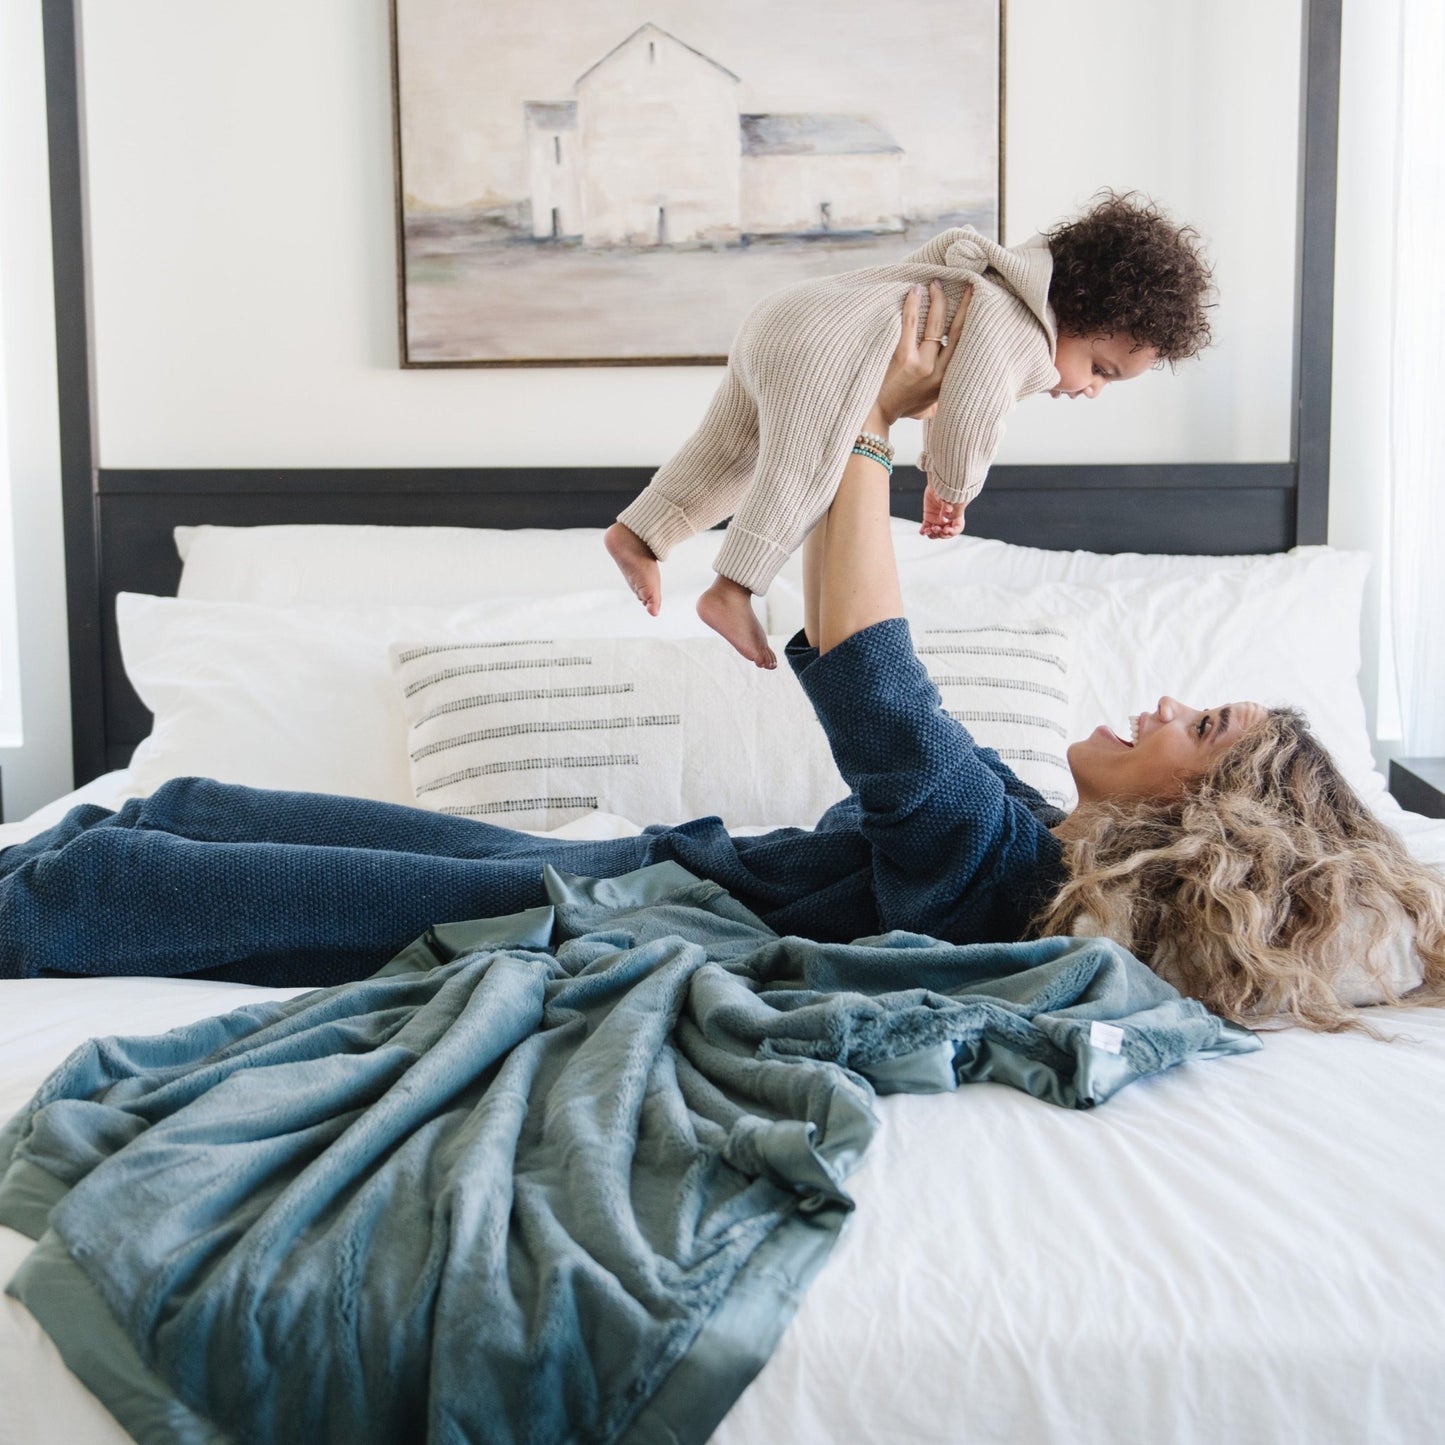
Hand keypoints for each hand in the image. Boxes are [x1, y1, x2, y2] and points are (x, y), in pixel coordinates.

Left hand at [869, 279, 971, 427]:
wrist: (874, 417)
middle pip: (956, 331)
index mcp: (947, 381)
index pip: (964, 346)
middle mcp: (939, 373)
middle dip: (963, 305)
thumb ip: (936, 399)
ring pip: (935, 325)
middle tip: (966, 283)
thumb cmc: (898, 409)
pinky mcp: (904, 360)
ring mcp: (923, 366)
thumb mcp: (924, 409)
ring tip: (936, 283)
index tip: (977, 303)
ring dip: (938, 300)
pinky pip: (911, 324)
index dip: (972, 322)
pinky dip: (913, 305)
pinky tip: (915, 290)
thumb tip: (941, 395)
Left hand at [921, 481, 964, 537]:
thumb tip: (944, 519)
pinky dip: (924, 531)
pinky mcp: (928, 516)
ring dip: (932, 534)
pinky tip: (922, 532)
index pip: (957, 528)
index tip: (946, 530)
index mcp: (956, 515)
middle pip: (945, 532)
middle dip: (940, 533)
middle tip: (935, 528)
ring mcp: (938, 519)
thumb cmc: (947, 488)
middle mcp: (947, 519)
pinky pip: (926, 527)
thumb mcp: (949, 497)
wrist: (938, 480)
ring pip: (936, 531)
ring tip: (928, 531)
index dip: (952, 532)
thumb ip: (946, 507)